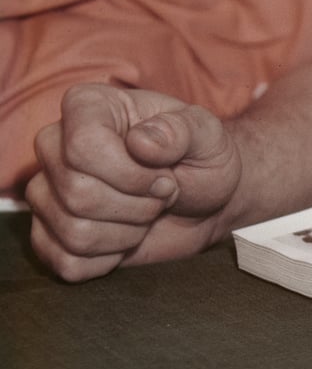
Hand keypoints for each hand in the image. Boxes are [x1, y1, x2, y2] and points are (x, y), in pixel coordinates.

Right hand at [26, 84, 242, 280]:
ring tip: (147, 213)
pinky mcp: (48, 235)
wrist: (203, 202)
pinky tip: (127, 237)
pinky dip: (110, 259)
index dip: (131, 174)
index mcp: (88, 106)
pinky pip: (67, 262)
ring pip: (74, 232)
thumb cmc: (202, 160)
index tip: (166, 176)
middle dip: (137, 206)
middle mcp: (55, 146)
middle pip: (77, 193)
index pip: (82, 147)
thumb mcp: (207, 136)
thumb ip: (182, 131)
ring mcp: (46, 192)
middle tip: (162, 195)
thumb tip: (141, 143)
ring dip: (128, 233)